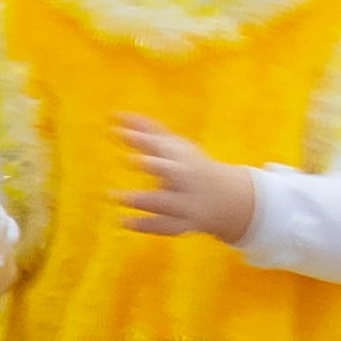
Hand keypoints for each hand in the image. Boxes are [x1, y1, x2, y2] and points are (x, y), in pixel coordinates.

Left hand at [115, 116, 257, 245]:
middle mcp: (185, 179)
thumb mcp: (175, 146)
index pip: (162, 146)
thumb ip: (147, 130)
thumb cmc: (191, 166)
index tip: (119, 132)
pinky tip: (122, 220)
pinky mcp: (183, 223)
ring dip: (140, 199)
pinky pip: (165, 226)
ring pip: (164, 202)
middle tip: (129, 159)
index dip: (142, 139)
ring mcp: (185, 202)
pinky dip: (144, 224)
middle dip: (154, 165)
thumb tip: (115, 115)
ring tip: (113, 195)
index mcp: (182, 157)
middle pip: (171, 171)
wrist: (227, 199)